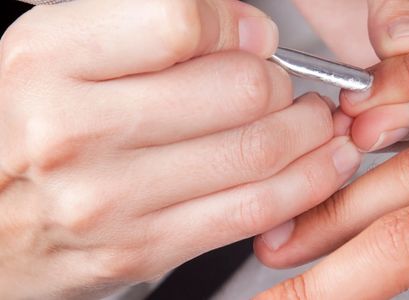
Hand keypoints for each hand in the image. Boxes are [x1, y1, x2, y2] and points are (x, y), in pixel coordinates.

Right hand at [0, 1, 360, 297]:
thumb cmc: (30, 129)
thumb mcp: (62, 54)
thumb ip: (149, 27)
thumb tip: (249, 30)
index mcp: (52, 61)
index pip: (182, 22)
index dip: (237, 25)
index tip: (253, 38)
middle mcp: (76, 131)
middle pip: (238, 89)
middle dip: (284, 81)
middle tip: (285, 84)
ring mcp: (110, 200)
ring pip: (258, 150)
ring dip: (310, 130)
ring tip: (316, 120)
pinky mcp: (142, 249)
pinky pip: (253, 211)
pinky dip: (307, 181)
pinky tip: (324, 162)